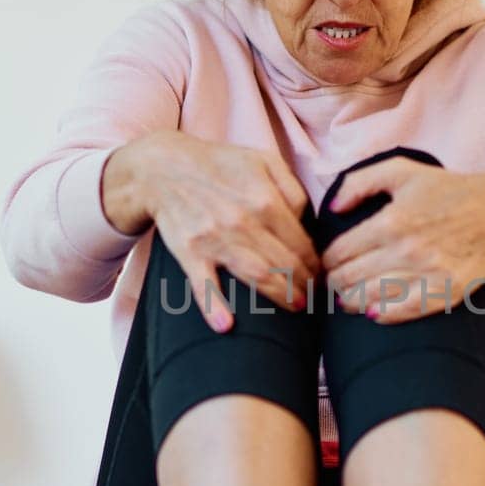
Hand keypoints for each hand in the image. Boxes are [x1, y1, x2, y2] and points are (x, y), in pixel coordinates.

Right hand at [145, 134, 320, 331]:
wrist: (163, 167)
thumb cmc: (219, 165)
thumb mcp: (263, 160)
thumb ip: (292, 188)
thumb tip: (309, 221)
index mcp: (265, 198)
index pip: (301, 242)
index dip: (315, 263)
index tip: (320, 274)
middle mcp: (243, 220)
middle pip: (285, 263)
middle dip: (304, 284)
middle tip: (313, 296)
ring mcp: (215, 238)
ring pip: (257, 275)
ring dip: (280, 295)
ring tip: (296, 306)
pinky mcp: (190, 251)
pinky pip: (202, 282)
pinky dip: (212, 304)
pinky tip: (225, 325)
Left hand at [321, 157, 484, 323]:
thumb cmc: (446, 190)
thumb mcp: (401, 171)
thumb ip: (359, 183)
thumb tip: (332, 209)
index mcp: (391, 222)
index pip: (340, 253)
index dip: (327, 261)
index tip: (327, 262)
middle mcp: (406, 251)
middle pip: (350, 278)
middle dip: (334, 282)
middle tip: (332, 282)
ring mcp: (425, 275)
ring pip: (370, 298)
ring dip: (351, 300)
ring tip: (346, 298)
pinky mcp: (443, 292)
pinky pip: (402, 311)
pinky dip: (381, 314)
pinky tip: (372, 312)